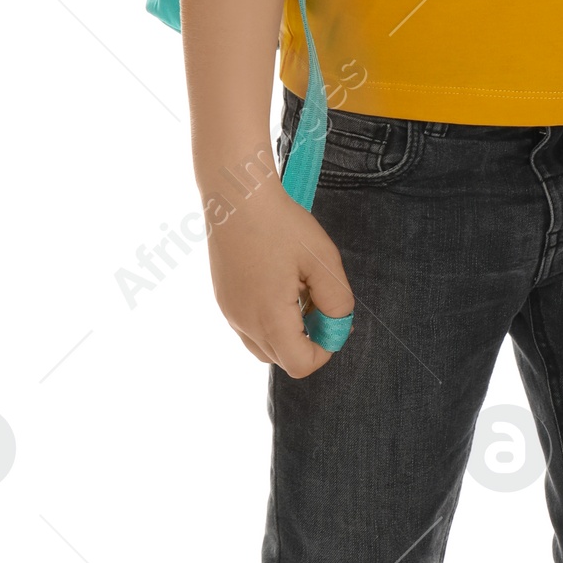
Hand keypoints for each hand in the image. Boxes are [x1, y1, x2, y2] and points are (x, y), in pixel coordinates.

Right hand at [205, 175, 355, 376]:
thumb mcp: (323, 259)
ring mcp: (229, 313)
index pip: (300, 365)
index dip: (325, 350)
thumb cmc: (281, 225)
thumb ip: (337, 299)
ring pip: (264, 344)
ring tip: (300, 288)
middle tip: (319, 299)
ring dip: (288, 330)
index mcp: (269, 319)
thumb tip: (338, 325)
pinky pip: (250, 326)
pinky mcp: (223, 300)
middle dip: (308, 340)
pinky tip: (280, 280)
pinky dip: (270, 318)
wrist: (236, 196)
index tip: (335, 319)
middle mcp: (243, 324)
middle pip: (282, 358)